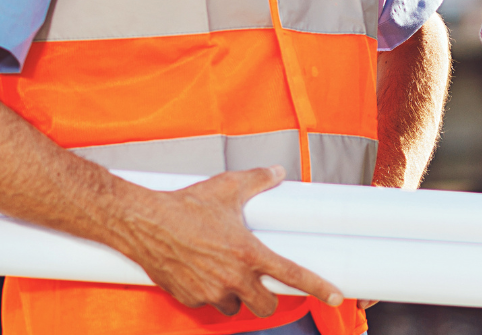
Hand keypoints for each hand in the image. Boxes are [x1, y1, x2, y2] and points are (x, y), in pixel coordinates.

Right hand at [114, 167, 343, 316]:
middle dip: (266, 300)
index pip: (292, 275)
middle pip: (265, 307)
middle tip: (261, 286)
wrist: (145, 223)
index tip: (336, 296)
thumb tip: (276, 172)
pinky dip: (210, 295)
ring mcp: (210, 292)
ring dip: (236, 298)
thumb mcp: (228, 187)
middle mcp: (233, 278)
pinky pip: (208, 304)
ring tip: (226, 276)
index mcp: (249, 253)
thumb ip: (259, 180)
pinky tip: (202, 276)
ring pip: (234, 308)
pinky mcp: (189, 299)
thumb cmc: (187, 205)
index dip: (318, 287)